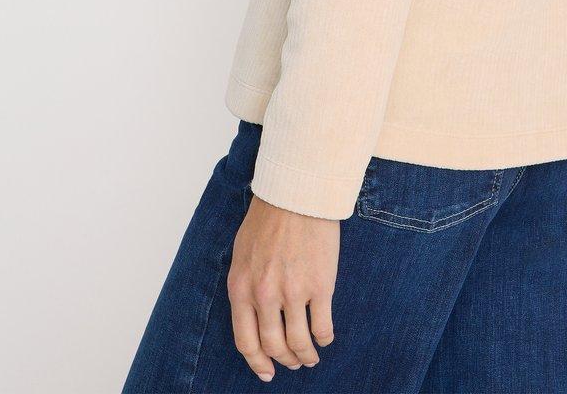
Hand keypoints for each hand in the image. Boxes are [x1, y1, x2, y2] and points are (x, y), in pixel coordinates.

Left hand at [226, 193, 337, 380]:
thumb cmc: (268, 219)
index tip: (267, 372)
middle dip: (285, 361)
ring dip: (306, 356)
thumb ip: (245, 287)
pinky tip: (325, 337)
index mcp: (241, 288)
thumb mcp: (242, 254)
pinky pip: (322, 327)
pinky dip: (324, 339)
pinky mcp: (320, 286)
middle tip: (293, 362)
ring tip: (311, 356)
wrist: (296, 193)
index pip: (245, 341)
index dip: (257, 362)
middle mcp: (264, 295)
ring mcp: (293, 292)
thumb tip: (252, 317)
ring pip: (299, 343)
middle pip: (274, 347)